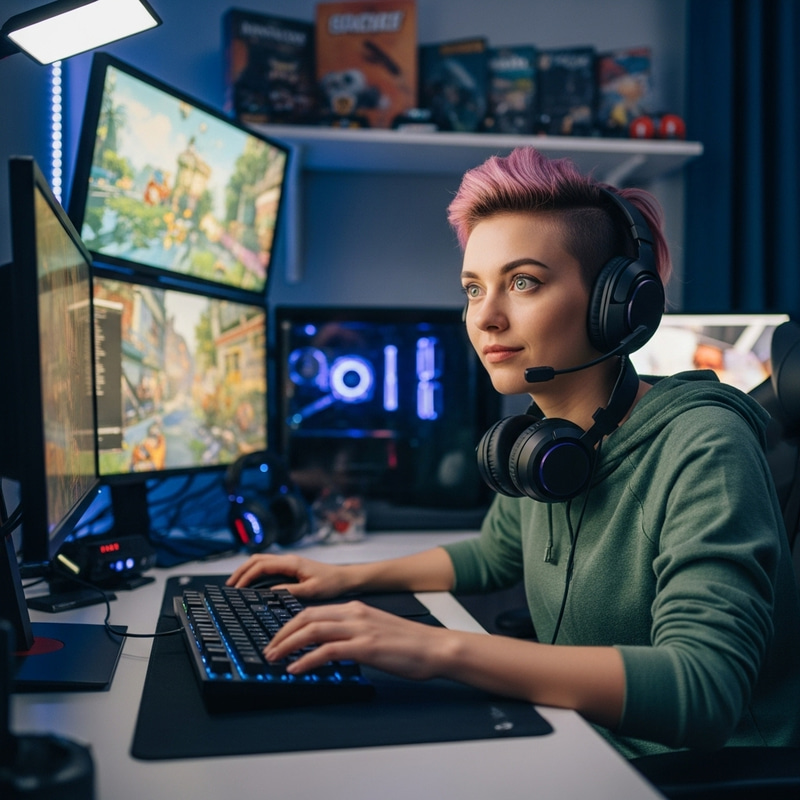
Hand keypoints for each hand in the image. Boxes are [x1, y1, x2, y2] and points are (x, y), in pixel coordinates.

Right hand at [226, 553, 350, 599]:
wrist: (344, 578)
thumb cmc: (331, 583)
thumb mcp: (311, 591)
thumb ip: (290, 591)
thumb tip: (269, 593)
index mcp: (291, 563)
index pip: (261, 566)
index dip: (246, 576)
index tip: (236, 588)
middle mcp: (288, 559)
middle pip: (256, 559)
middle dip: (241, 571)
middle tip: (230, 586)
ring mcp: (288, 561)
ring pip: (260, 560)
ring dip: (246, 570)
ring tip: (236, 583)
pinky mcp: (290, 566)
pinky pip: (267, 565)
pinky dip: (255, 570)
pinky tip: (252, 581)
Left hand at [264, 601, 452, 681]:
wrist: (435, 647)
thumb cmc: (409, 643)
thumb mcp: (375, 630)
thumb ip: (352, 633)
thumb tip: (329, 648)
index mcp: (355, 608)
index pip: (312, 611)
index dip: (289, 624)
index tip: (277, 638)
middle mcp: (354, 614)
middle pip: (306, 617)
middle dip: (282, 633)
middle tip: (269, 650)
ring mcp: (360, 629)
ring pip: (312, 630)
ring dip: (288, 645)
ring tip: (275, 659)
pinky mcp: (366, 647)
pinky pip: (328, 651)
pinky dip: (307, 659)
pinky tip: (297, 669)